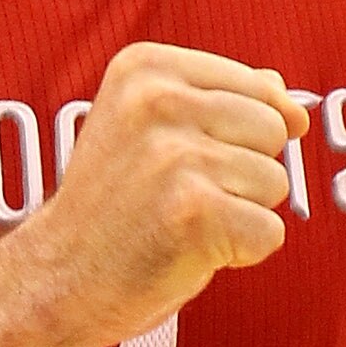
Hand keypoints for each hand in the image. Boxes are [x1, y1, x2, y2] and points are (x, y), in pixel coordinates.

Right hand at [27, 43, 308, 346]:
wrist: (57, 278)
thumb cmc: (109, 208)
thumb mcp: (144, 128)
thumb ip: (216, 101)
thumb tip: (287, 98)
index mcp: (145, 67)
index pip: (259, 87)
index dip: (238, 135)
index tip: (183, 160)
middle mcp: (158, 101)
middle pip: (273, 129)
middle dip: (244, 171)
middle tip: (180, 195)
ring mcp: (176, 157)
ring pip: (276, 182)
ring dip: (239, 213)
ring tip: (180, 221)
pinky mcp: (196, 212)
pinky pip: (270, 232)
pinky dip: (241, 252)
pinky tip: (190, 250)